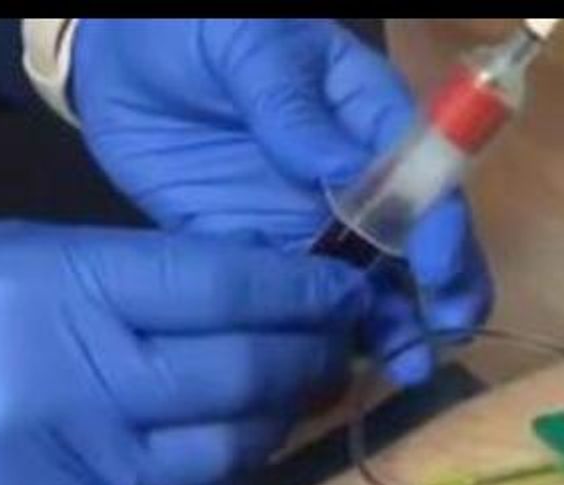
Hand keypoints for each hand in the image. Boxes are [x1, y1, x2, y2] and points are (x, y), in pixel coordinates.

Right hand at [0, 221, 367, 484]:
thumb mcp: (32, 261)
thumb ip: (147, 277)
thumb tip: (271, 295)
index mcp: (57, 291)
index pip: (224, 288)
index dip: (302, 291)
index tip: (343, 290)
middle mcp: (73, 387)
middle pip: (243, 373)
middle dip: (311, 353)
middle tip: (332, 341)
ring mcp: (77, 478)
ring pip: (233, 451)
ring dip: (279, 420)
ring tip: (287, 392)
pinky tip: (231, 456)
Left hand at [73, 19, 491, 383]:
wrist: (118, 53)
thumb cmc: (197, 28)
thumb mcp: (247, 45)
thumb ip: (289, 101)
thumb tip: (341, 168)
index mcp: (368, 118)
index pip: (424, 175)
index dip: (440, 223)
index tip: (437, 270)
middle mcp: (353, 180)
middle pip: (414, 240)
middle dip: (440, 290)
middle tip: (445, 338)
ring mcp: (307, 221)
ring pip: (365, 281)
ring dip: (390, 324)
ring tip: (404, 370)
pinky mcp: (257, 251)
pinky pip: (293, 301)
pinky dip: (314, 337)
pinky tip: (328, 371)